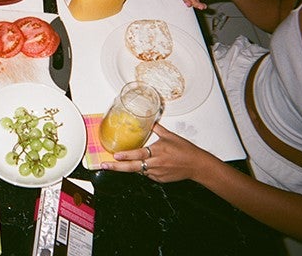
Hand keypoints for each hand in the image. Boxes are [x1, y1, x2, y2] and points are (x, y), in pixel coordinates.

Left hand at [100, 123, 217, 182]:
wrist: (197, 165)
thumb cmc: (185, 150)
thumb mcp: (170, 136)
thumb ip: (157, 129)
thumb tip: (149, 120)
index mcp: (157, 151)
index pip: (138, 154)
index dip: (126, 155)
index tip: (115, 155)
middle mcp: (156, 163)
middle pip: (133, 167)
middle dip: (117, 167)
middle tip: (105, 165)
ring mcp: (157, 173)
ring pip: (138, 170)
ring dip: (129, 167)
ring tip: (118, 163)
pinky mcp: (159, 179)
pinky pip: (147, 174)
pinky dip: (143, 169)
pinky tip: (145, 165)